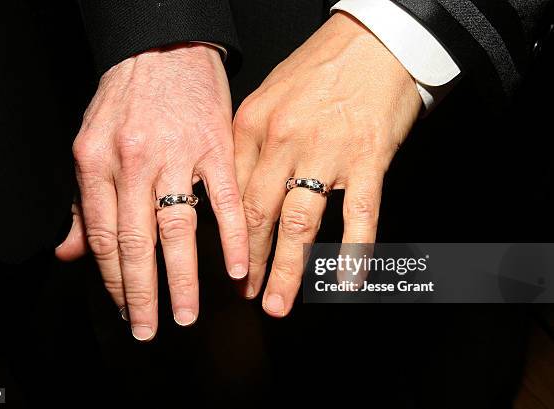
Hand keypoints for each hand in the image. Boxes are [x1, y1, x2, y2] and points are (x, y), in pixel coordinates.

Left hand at [56, 44, 248, 339]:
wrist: (163, 46)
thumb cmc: (127, 95)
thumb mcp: (89, 141)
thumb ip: (81, 201)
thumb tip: (69, 252)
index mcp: (96, 161)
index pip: (102, 236)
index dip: (111, 280)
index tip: (121, 309)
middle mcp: (132, 161)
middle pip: (137, 242)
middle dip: (141, 294)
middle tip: (147, 330)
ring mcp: (176, 153)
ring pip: (177, 228)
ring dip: (183, 278)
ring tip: (186, 313)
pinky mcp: (215, 146)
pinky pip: (224, 199)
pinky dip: (232, 237)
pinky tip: (237, 268)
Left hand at [233, 13, 421, 316]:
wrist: (374, 40)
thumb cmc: (321, 66)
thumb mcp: (269, 95)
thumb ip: (251, 142)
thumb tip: (238, 190)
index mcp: (253, 126)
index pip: (232, 194)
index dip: (229, 237)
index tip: (228, 265)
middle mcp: (284, 142)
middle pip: (259, 215)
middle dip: (251, 263)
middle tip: (247, 294)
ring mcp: (326, 153)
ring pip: (300, 223)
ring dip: (288, 270)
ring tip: (278, 303)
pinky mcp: (367, 159)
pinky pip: (359, 215)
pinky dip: (353, 252)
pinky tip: (346, 280)